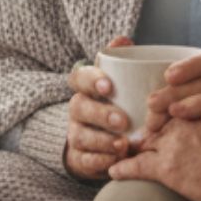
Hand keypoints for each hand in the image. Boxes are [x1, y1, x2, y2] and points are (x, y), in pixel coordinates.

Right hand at [64, 36, 133, 180]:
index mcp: (86, 88)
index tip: (109, 86)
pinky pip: (84, 160)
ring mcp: (76, 134)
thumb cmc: (119, 105)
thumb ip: (123, 62)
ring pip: (80, 136)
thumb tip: (124, 40)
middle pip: (78, 107)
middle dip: (100, 114)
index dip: (91, 80)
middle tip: (123, 121)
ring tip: (123, 145)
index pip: (79, 77)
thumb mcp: (122, 83)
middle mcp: (77, 109)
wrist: (105, 140)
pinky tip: (115, 160)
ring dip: (102, 140)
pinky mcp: (80, 158)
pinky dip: (100, 161)